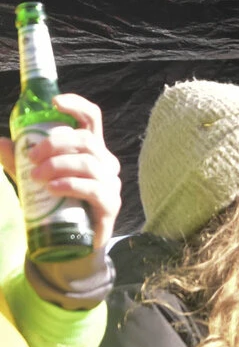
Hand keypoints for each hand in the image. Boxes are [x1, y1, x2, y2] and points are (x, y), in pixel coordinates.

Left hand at [0, 93, 120, 250]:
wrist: (72, 243)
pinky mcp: (111, 205)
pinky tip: (52, 188)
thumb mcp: (35, 178)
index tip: (54, 102)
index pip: (92, 118)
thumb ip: (19, 161)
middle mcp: (106, 163)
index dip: (77, 105)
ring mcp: (111, 184)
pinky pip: (93, 189)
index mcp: (90, 149)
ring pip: (89, 164)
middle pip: (86, 140)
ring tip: (36, 177)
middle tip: (31, 157)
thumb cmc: (56, 204)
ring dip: (59, 166)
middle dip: (55, 144)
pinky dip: (70, 185)